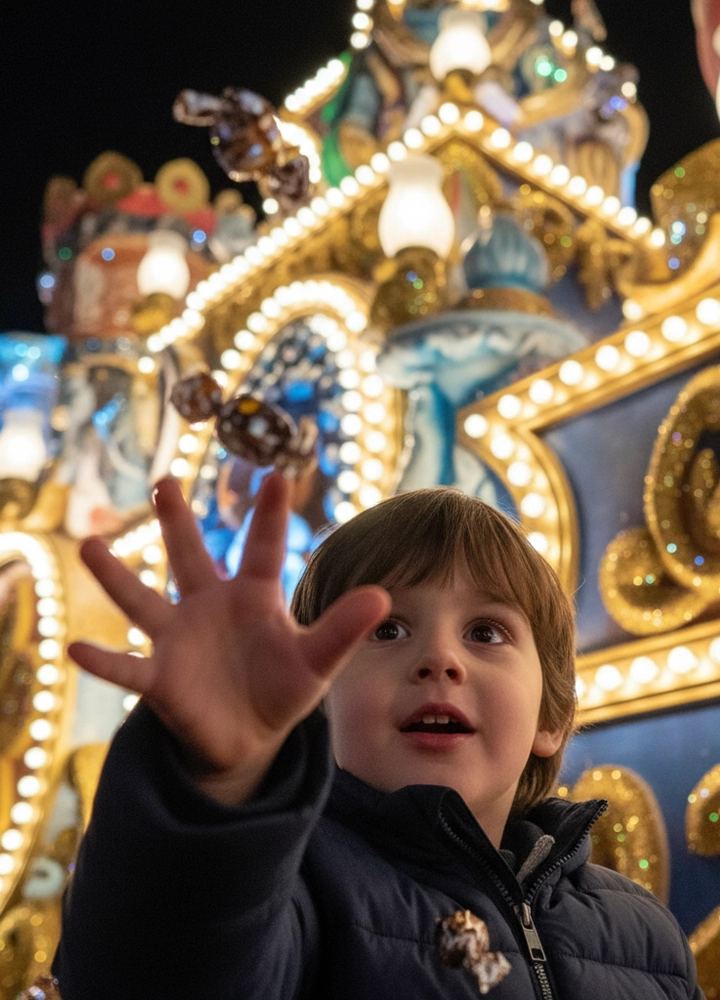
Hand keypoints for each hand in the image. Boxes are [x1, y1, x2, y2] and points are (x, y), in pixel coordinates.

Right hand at [69, 474, 389, 804]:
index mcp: (254, 596)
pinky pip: (127, 667)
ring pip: (143, 600)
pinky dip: (104, 660)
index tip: (277, 475)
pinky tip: (76, 648)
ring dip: (116, 575)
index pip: (264, 548)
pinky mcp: (160, 678)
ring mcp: (179, 638)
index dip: (270, 515)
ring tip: (89, 544)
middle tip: (166, 480)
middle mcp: (210, 606)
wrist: (248, 737)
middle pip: (191, 556)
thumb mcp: (318, 660)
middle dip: (178, 520)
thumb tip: (382, 596)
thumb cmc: (283, 688)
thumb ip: (342, 628)